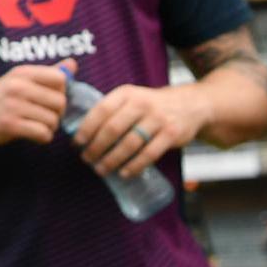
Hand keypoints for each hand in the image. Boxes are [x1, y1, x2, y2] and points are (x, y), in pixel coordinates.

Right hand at [0, 66, 67, 146]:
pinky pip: (43, 134)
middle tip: (44, 115)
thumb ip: (47, 73)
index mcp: (22, 73)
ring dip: (50, 127)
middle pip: (60, 102)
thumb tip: (73, 64)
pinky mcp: (10, 125)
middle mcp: (17, 86)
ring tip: (36, 124)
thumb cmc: (1, 98)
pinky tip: (33, 134)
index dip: (61, 91)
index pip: (60, 78)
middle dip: (57, 113)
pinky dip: (42, 137)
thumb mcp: (20, 80)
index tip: (49, 97)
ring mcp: (13, 106)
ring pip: (53, 120)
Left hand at [71, 81, 203, 177]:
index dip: (87, 128)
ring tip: (101, 169)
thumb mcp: (131, 98)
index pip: (101, 110)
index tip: (76, 143)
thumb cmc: (151, 105)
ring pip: (130, 143)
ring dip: (112, 159)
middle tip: (86, 159)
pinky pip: (149, 154)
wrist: (190, 104)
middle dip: (96, 147)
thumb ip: (112, 110)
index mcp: (126, 93)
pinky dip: (134, 166)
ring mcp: (158, 119)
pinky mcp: (171, 134)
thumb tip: (82, 131)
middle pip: (113, 128)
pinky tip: (123, 173)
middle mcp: (141, 103)